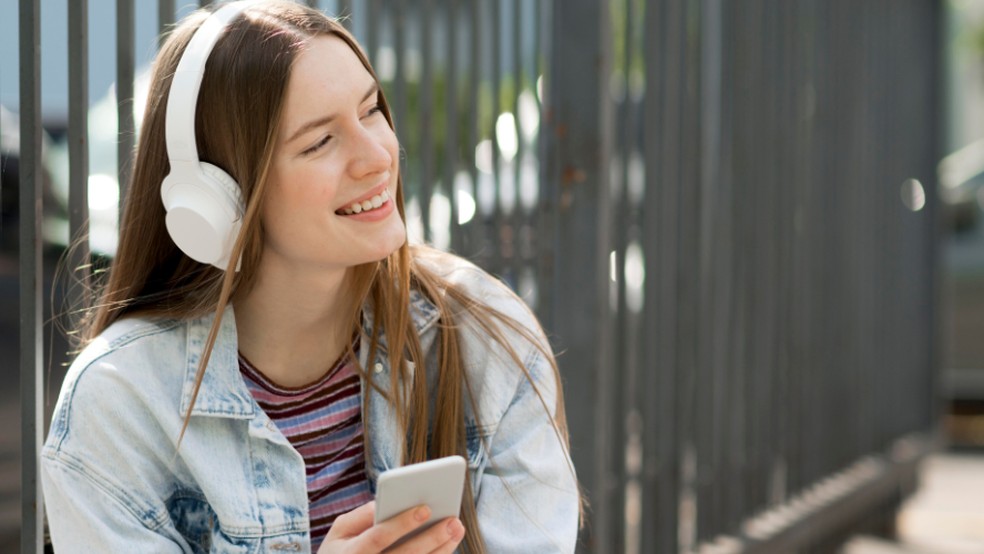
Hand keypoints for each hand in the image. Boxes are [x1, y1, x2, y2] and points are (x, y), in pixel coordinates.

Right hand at [317, 501, 464, 552]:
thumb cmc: (339, 553)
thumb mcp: (339, 532)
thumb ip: (360, 516)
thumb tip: (387, 501)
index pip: (378, 537)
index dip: (401, 524)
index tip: (425, 508)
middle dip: (431, 537)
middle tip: (453, 520)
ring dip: (440, 550)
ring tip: (456, 529)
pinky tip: (447, 546)